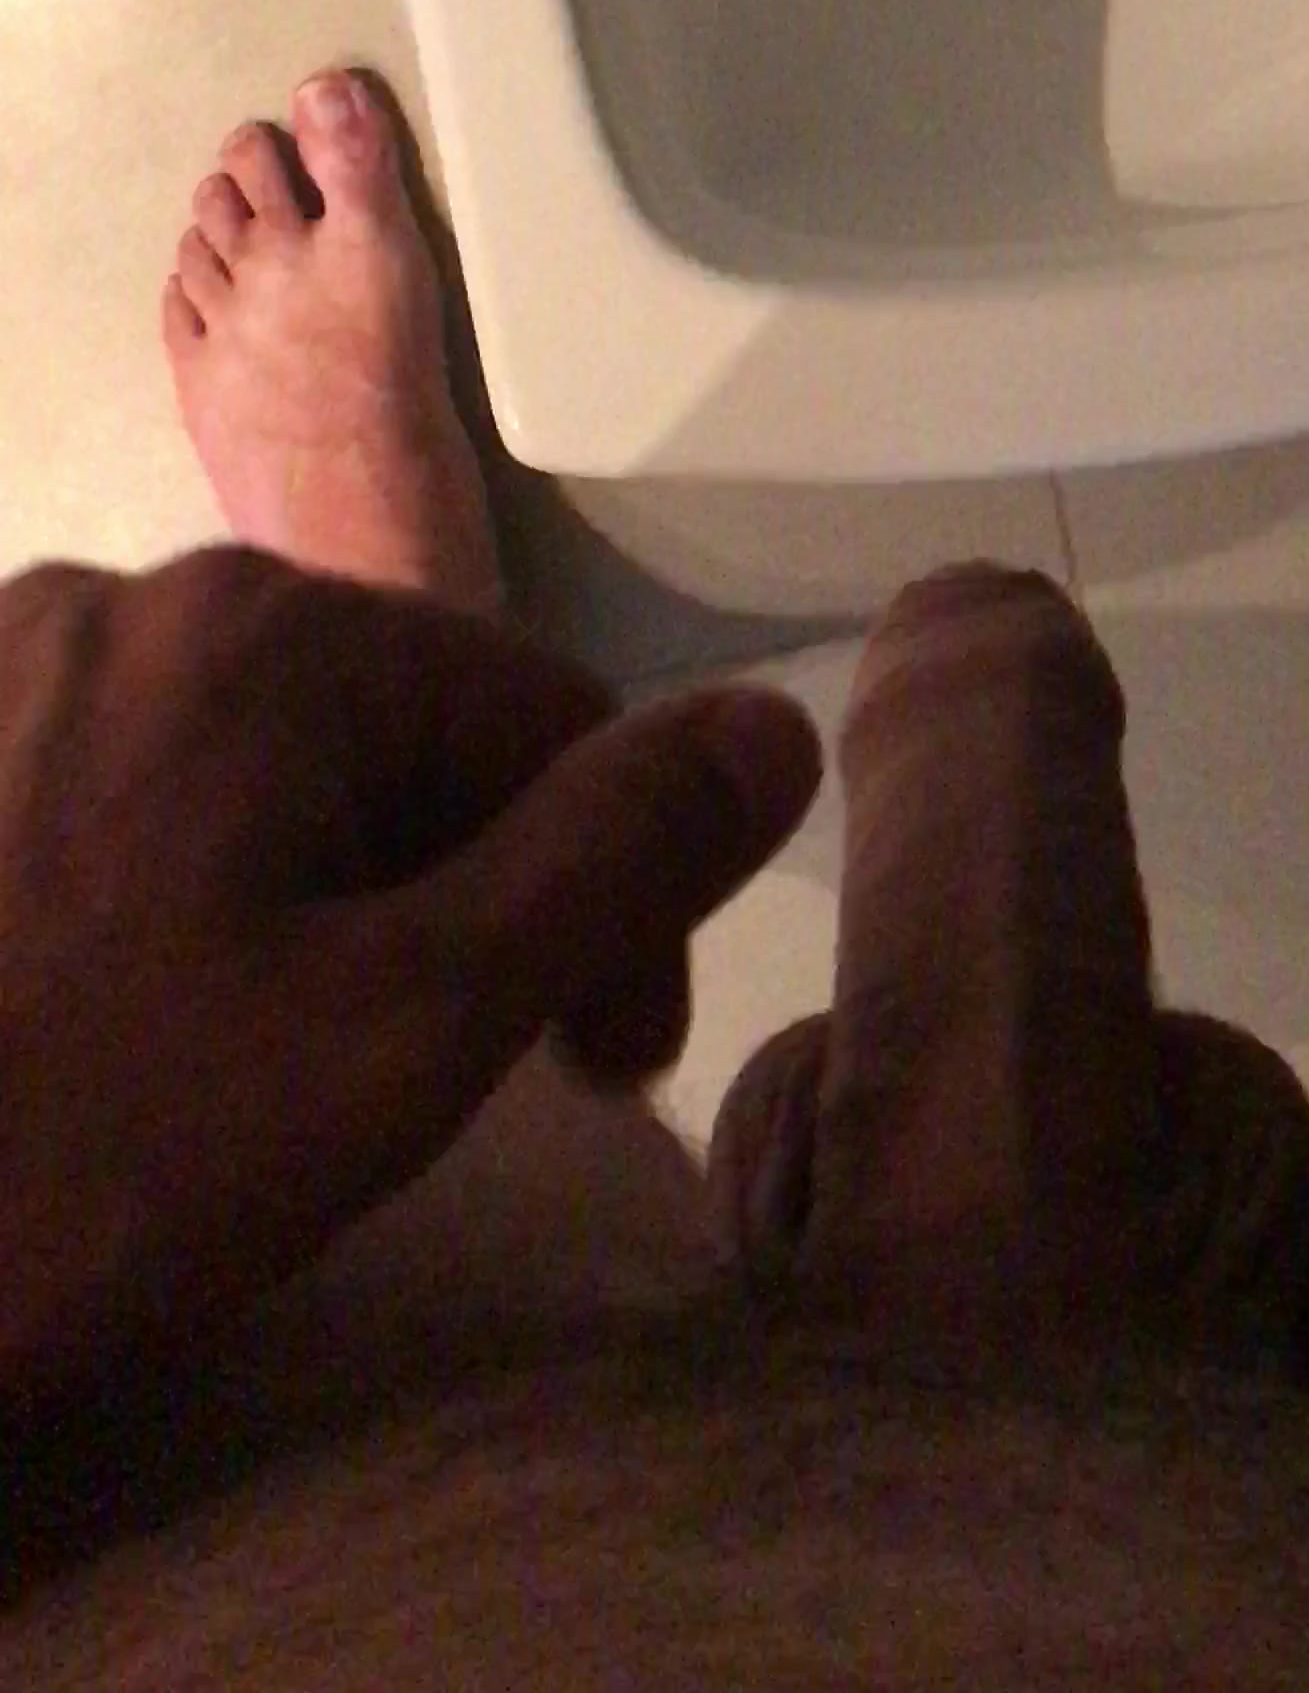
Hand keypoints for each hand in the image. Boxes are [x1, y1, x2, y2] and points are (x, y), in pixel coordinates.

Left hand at [0, 548, 818, 1412]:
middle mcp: (119, 595)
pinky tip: (106, 1032)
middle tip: (415, 1098)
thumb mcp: (400, 1034)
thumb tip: (774, 725)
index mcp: (265, 633)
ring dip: (294, 899)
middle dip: (440, 900)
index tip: (593, 1077)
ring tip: (243, 1083)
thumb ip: (606, 861)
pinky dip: (152, 899)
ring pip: (239, 767)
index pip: (540, 713)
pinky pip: (101, 792)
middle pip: (384, 733)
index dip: (608, 898)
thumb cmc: (86, 1161)